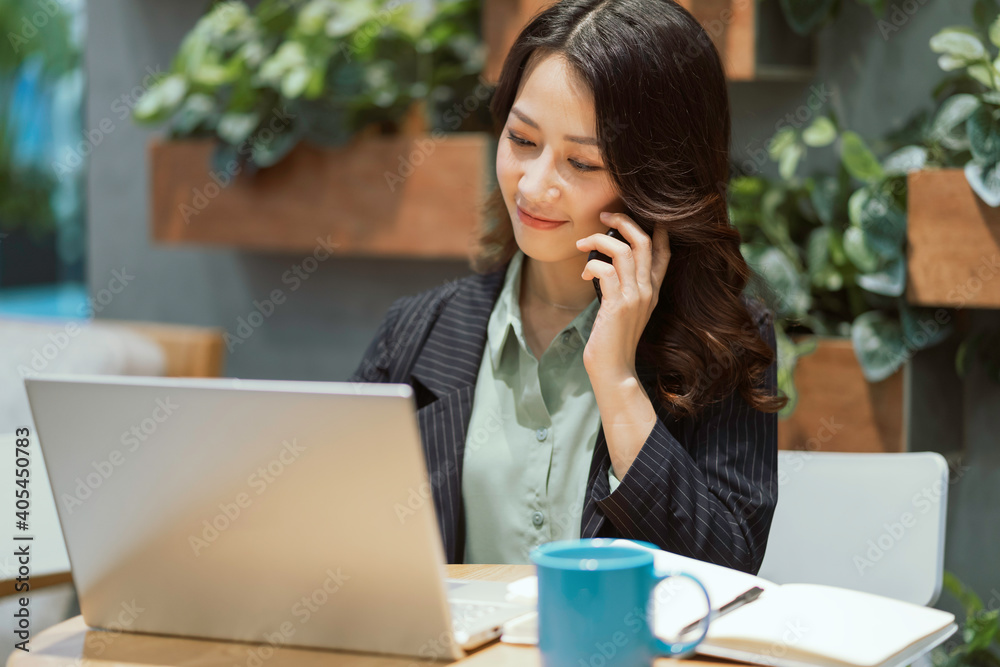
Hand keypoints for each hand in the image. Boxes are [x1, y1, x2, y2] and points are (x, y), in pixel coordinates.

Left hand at [575, 211, 670, 383]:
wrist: (614, 370)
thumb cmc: (613, 340)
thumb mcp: (623, 310)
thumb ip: (621, 287)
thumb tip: (602, 265)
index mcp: (652, 290)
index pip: (663, 251)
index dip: (655, 228)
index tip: (634, 214)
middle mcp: (648, 290)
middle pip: (643, 241)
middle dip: (623, 221)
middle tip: (604, 216)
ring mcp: (635, 298)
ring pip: (624, 251)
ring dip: (600, 240)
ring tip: (583, 243)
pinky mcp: (618, 306)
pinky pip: (605, 271)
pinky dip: (591, 265)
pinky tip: (583, 273)